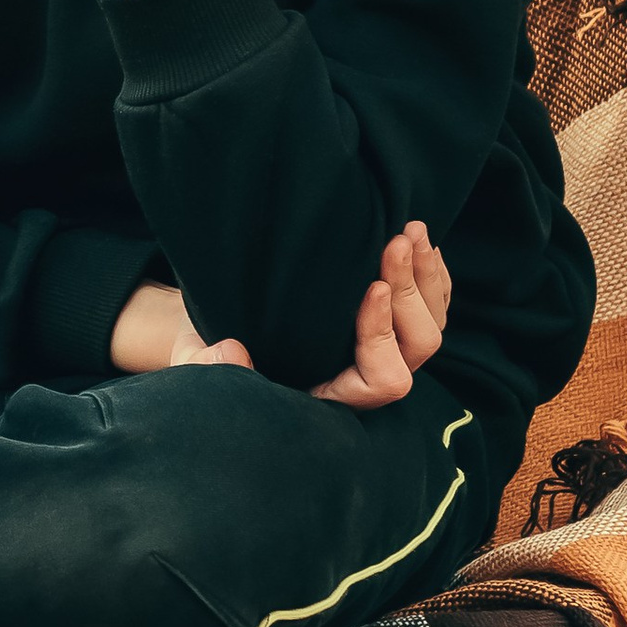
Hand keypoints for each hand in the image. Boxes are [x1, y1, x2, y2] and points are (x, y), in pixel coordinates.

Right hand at [109, 226, 451, 408]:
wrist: (216, 326)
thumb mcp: (194, 359)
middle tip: (394, 243)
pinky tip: (419, 241)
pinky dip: (432, 275)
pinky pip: (431, 307)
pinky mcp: (384, 323)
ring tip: (410, 230)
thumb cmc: (206, 346)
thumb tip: (233, 353)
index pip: (380, 381)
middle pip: (417, 348)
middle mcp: (362, 377)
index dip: (381, 335)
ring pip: (431, 324)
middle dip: (410, 293)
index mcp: (329, 396)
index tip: (368, 287)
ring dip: (425, 277)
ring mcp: (378, 349)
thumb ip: (207, 367)